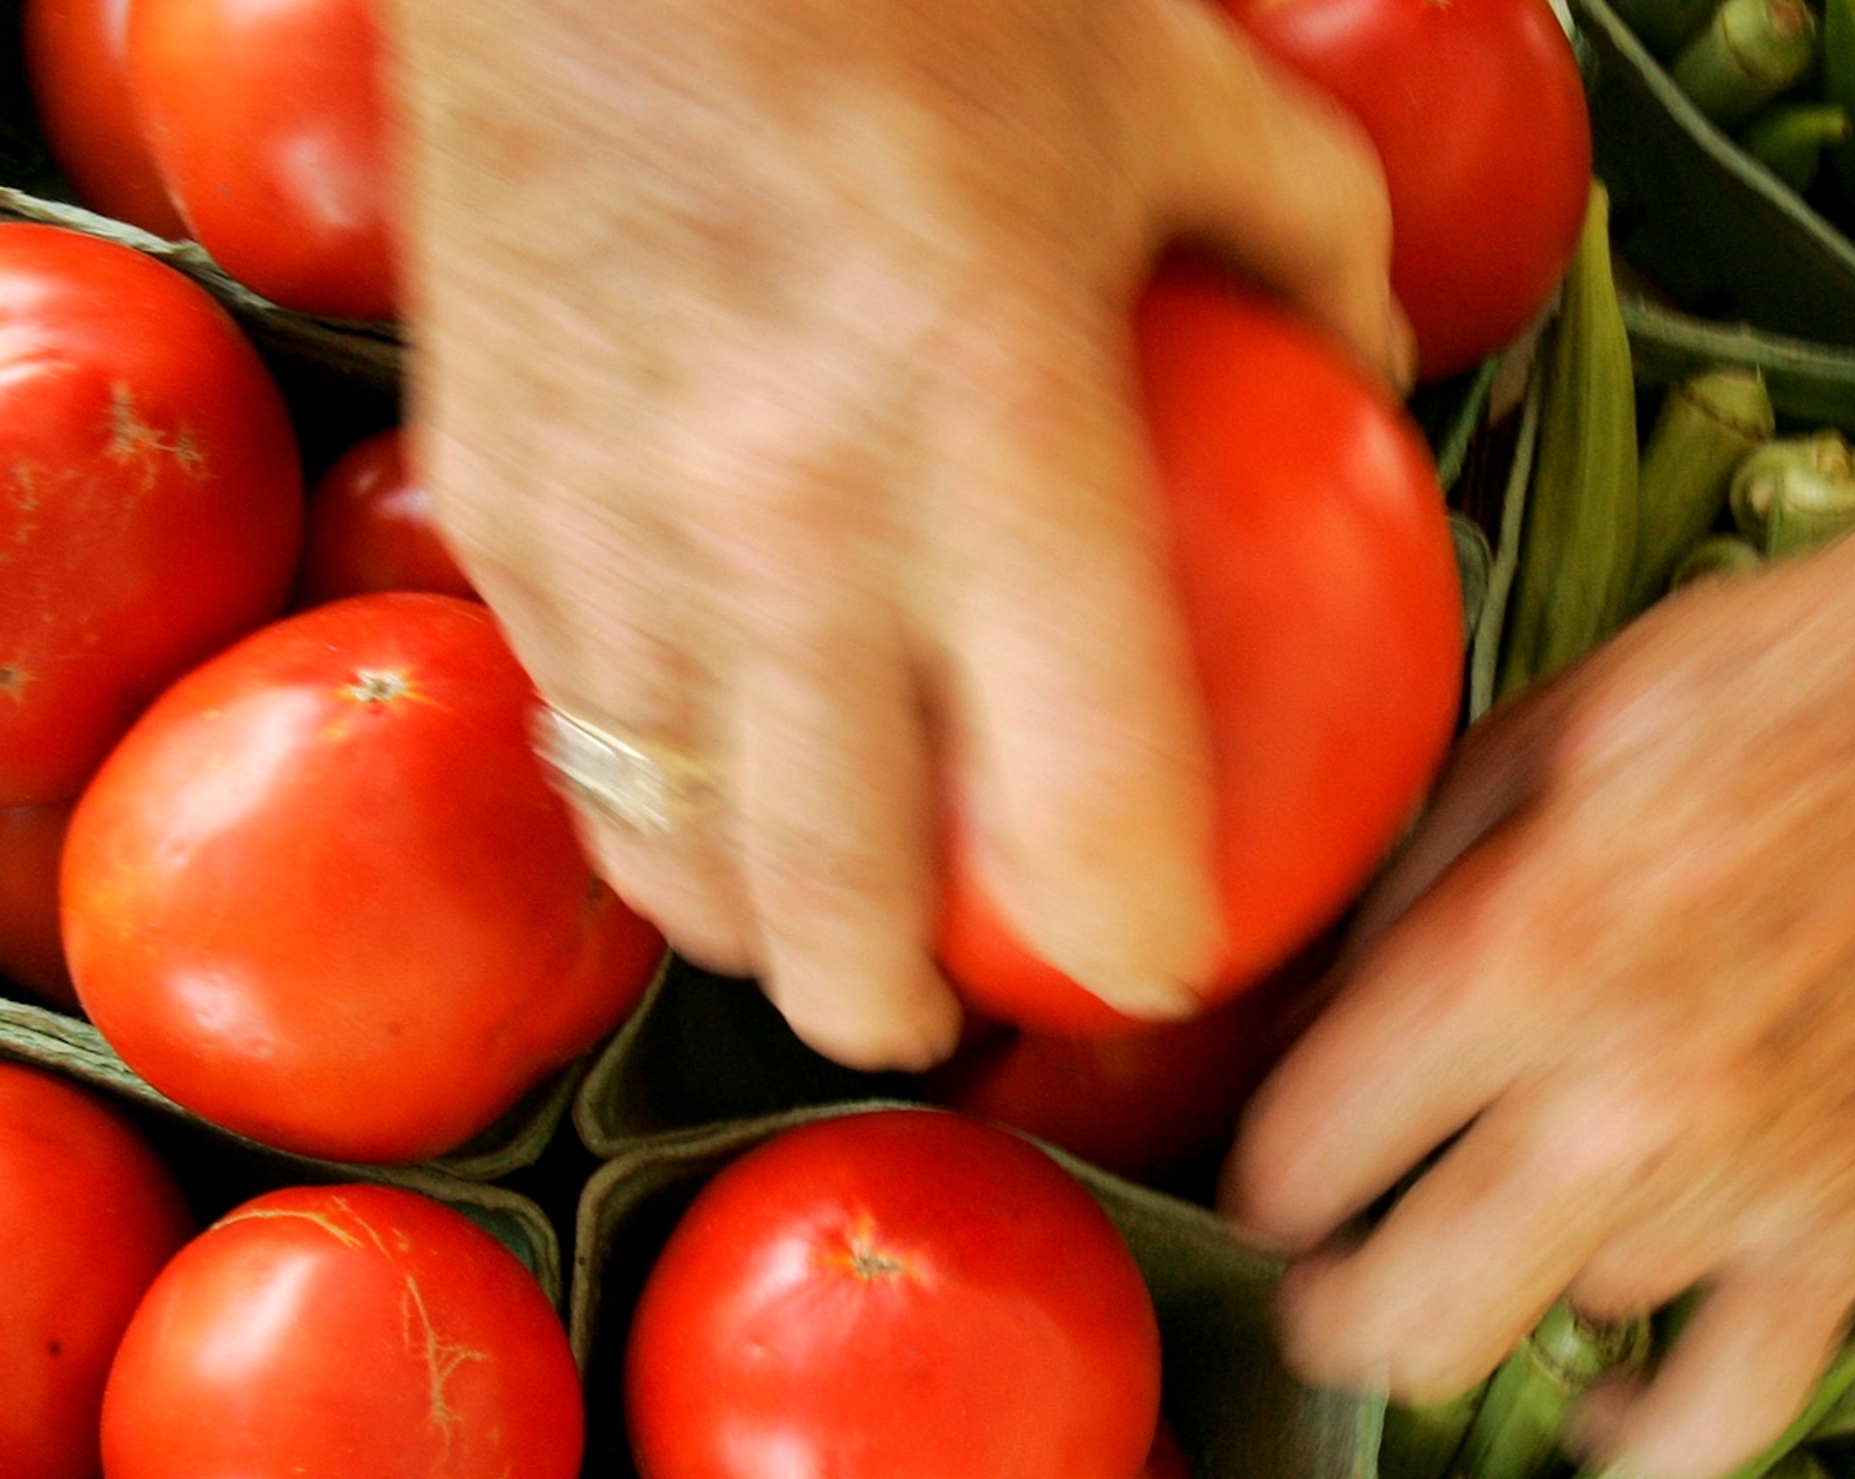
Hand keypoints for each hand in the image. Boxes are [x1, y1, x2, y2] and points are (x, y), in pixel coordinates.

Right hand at [387, 0, 1401, 1064]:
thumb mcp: (1179, 85)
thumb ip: (1308, 254)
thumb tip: (1368, 384)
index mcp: (997, 429)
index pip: (1089, 800)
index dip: (1139, 939)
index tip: (1162, 963)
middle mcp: (789, 521)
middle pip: (833, 896)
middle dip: (890, 1006)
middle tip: (937, 1011)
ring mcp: (615, 519)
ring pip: (665, 837)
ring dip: (740, 924)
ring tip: (800, 936)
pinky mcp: (486, 485)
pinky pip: (560, 713)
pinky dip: (627, 783)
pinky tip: (678, 777)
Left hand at [1224, 447, 1854, 1478]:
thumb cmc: (1764, 685)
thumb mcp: (1529, 734)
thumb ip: (1392, 900)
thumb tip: (1283, 1044)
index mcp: (1519, 955)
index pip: (1299, 1168)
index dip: (1253, 1178)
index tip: (1270, 1161)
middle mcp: (1623, 1102)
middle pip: (1398, 1324)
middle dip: (1327, 1308)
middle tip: (1326, 1258)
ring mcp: (1750, 1183)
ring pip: (1546, 1332)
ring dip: (1506, 1285)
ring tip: (1513, 1198)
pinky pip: (1728, 1415)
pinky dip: (1645, 1435)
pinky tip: (1593, 1395)